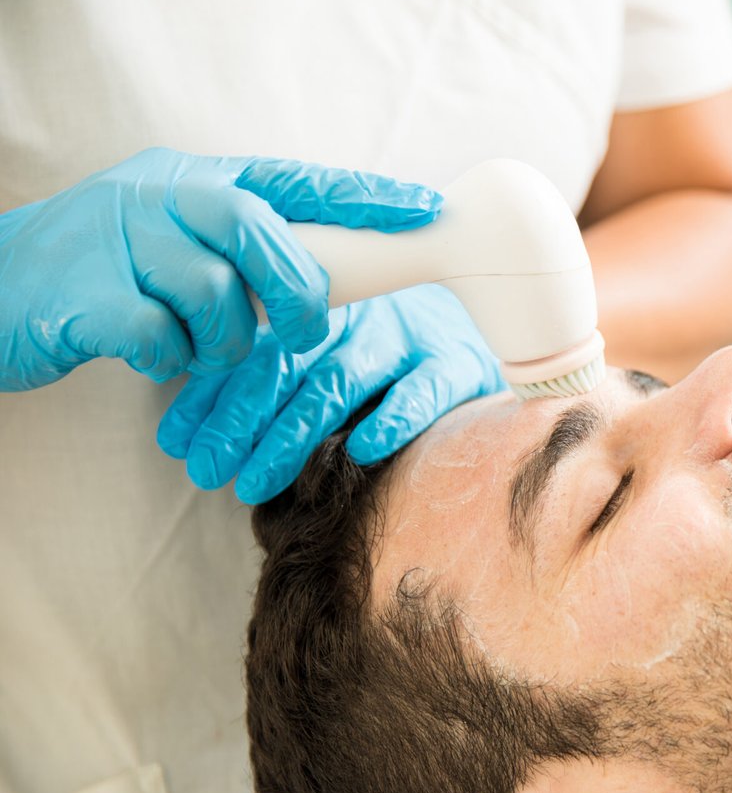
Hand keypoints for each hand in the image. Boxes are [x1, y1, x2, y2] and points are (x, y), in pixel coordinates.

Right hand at [0, 147, 440, 390]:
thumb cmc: (100, 273)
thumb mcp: (174, 241)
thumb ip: (241, 248)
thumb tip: (327, 278)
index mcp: (193, 180)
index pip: (294, 180)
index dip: (362, 197)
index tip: (425, 208)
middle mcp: (159, 195)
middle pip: (260, 234)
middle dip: (297, 293)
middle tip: (305, 332)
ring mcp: (118, 239)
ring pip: (215, 293)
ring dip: (224, 338)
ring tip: (198, 346)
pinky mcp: (85, 295)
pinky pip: (163, 336)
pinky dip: (170, 358)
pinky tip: (150, 354)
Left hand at [156, 285, 504, 502]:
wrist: (493, 311)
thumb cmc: (390, 360)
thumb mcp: (323, 362)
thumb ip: (264, 390)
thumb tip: (181, 442)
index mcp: (317, 310)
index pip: (252, 351)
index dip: (211, 397)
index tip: (178, 446)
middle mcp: (357, 317)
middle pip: (286, 366)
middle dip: (239, 422)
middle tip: (208, 472)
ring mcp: (407, 337)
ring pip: (340, 380)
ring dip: (291, 434)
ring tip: (255, 482)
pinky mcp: (456, 363)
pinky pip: (422, 389)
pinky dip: (392, 417)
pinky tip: (361, 450)